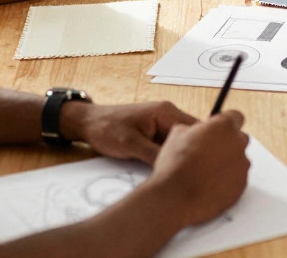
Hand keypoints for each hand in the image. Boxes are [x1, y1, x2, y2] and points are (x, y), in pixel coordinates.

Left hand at [60, 100, 195, 163]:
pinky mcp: (155, 131)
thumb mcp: (131, 145)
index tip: (199, 168)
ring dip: (179, 155)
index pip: (195, 130)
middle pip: (191, 136)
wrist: (87, 123)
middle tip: (189, 173)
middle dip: (190, 153)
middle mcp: (168, 114)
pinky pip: (170, 144)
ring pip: (181, 142)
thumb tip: (175, 167)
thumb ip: (155, 155)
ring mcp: (162, 122)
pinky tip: (167, 168)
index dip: (199, 148)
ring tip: (179, 172)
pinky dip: (170, 155)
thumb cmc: (106, 129)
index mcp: (166, 112)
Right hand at [152, 111, 250, 226]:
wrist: (177, 198)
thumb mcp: (176, 135)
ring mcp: (242, 165)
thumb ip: (194, 128)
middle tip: (208, 152)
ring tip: (205, 172)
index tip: (217, 130)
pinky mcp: (242, 185)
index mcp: (224, 126)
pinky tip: (210, 184)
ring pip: (238, 159)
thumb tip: (197, 131)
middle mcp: (238, 143)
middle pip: (239, 138)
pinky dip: (227, 180)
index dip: (224, 123)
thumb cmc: (176, 166)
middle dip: (227, 143)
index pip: (235, 116)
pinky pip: (237, 178)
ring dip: (227, 162)